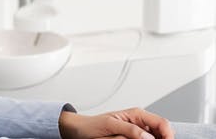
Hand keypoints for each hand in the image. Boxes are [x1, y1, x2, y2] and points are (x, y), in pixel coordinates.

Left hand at [59, 107, 173, 138]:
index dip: (168, 135)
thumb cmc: (93, 124)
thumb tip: (147, 136)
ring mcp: (138, 133)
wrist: (81, 130)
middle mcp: (140, 123)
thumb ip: (129, 129)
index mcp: (137, 114)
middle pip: (161, 133)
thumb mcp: (110, 125)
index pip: (162, 123)